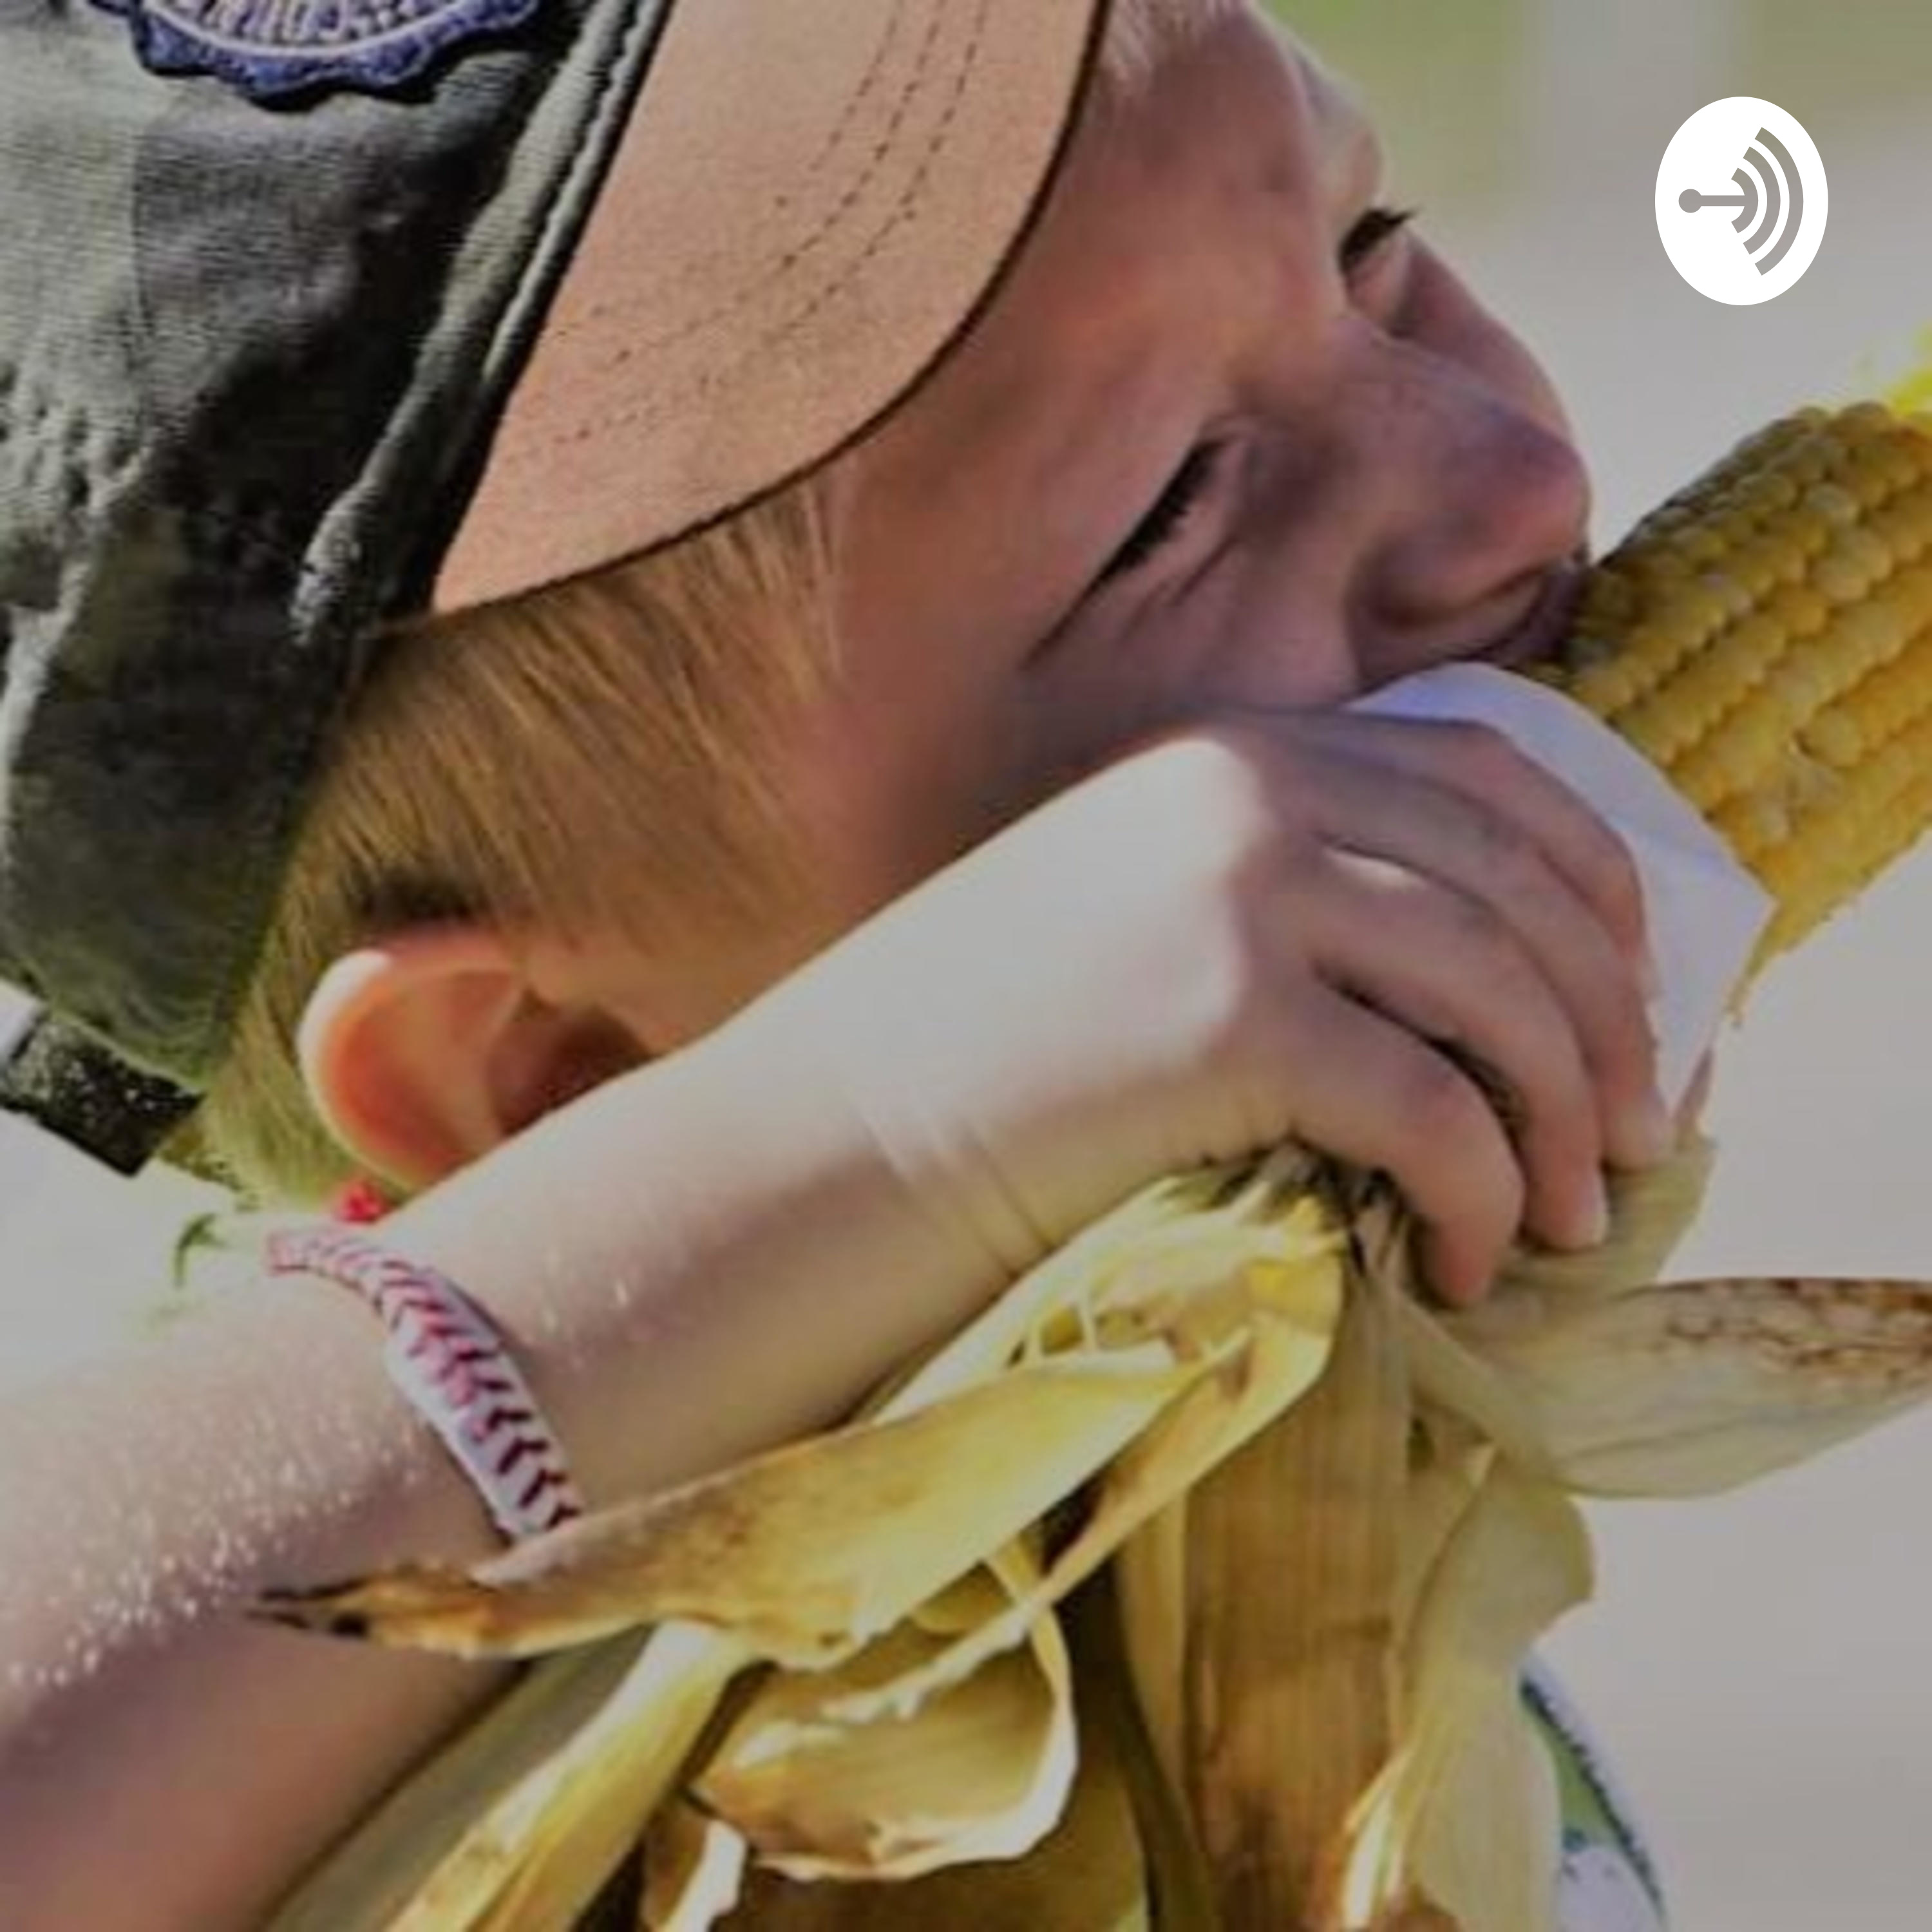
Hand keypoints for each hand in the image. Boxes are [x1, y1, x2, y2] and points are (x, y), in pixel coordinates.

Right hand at [732, 710, 1668, 1305]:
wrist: (826, 1131)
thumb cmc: (980, 1052)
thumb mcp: (1140, 915)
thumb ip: (1283, 891)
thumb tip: (1472, 981)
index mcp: (1237, 752)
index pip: (1497, 774)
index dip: (1602, 884)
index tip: (1639, 998)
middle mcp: (1250, 792)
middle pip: (1524, 887)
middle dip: (1614, 1023)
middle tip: (1641, 1141)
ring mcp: (1236, 893)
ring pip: (1501, 994)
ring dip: (1566, 1123)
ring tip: (1571, 1222)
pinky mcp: (1225, 1018)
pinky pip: (1435, 1110)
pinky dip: (1483, 1198)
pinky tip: (1464, 1266)